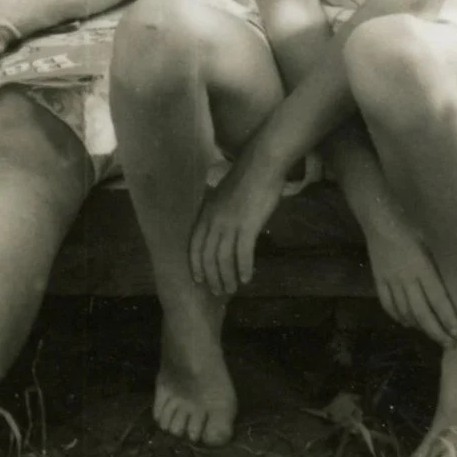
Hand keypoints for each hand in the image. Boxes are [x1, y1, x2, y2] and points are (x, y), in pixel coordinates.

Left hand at [189, 157, 282, 298]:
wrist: (261, 164)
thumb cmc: (246, 179)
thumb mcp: (223, 195)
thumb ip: (219, 212)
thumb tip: (221, 230)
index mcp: (206, 212)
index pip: (195, 244)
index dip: (196, 264)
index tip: (198, 280)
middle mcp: (214, 220)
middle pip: (208, 256)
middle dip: (211, 276)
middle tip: (218, 292)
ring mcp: (230, 224)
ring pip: (223, 259)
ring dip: (227, 277)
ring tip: (232, 289)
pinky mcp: (248, 226)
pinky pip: (243, 254)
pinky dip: (244, 268)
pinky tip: (247, 278)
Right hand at [362, 218, 456, 346]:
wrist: (379, 218)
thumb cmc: (410, 226)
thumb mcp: (430, 243)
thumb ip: (440, 264)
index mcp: (423, 268)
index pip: (438, 300)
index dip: (448, 319)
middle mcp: (407, 278)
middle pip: (422, 312)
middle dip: (436, 331)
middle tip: (448, 344)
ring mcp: (391, 280)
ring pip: (405, 311)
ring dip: (419, 326)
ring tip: (431, 334)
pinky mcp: (378, 279)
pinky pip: (387, 304)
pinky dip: (397, 316)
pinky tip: (406, 322)